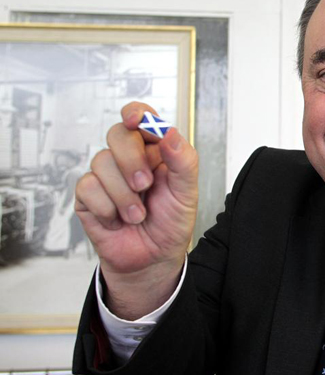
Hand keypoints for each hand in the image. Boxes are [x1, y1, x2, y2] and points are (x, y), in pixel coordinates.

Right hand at [75, 102, 197, 318]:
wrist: (153, 260)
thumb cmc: (171, 223)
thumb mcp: (187, 192)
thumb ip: (183, 160)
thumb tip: (170, 133)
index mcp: (156, 150)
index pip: (141, 118)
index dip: (135, 114)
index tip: (135, 120)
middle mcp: (130, 158)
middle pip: (117, 134)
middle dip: (131, 159)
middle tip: (145, 185)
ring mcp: (107, 175)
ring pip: (101, 161)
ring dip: (123, 194)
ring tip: (138, 215)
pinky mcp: (88, 195)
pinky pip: (87, 187)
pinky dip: (107, 207)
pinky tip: (118, 220)